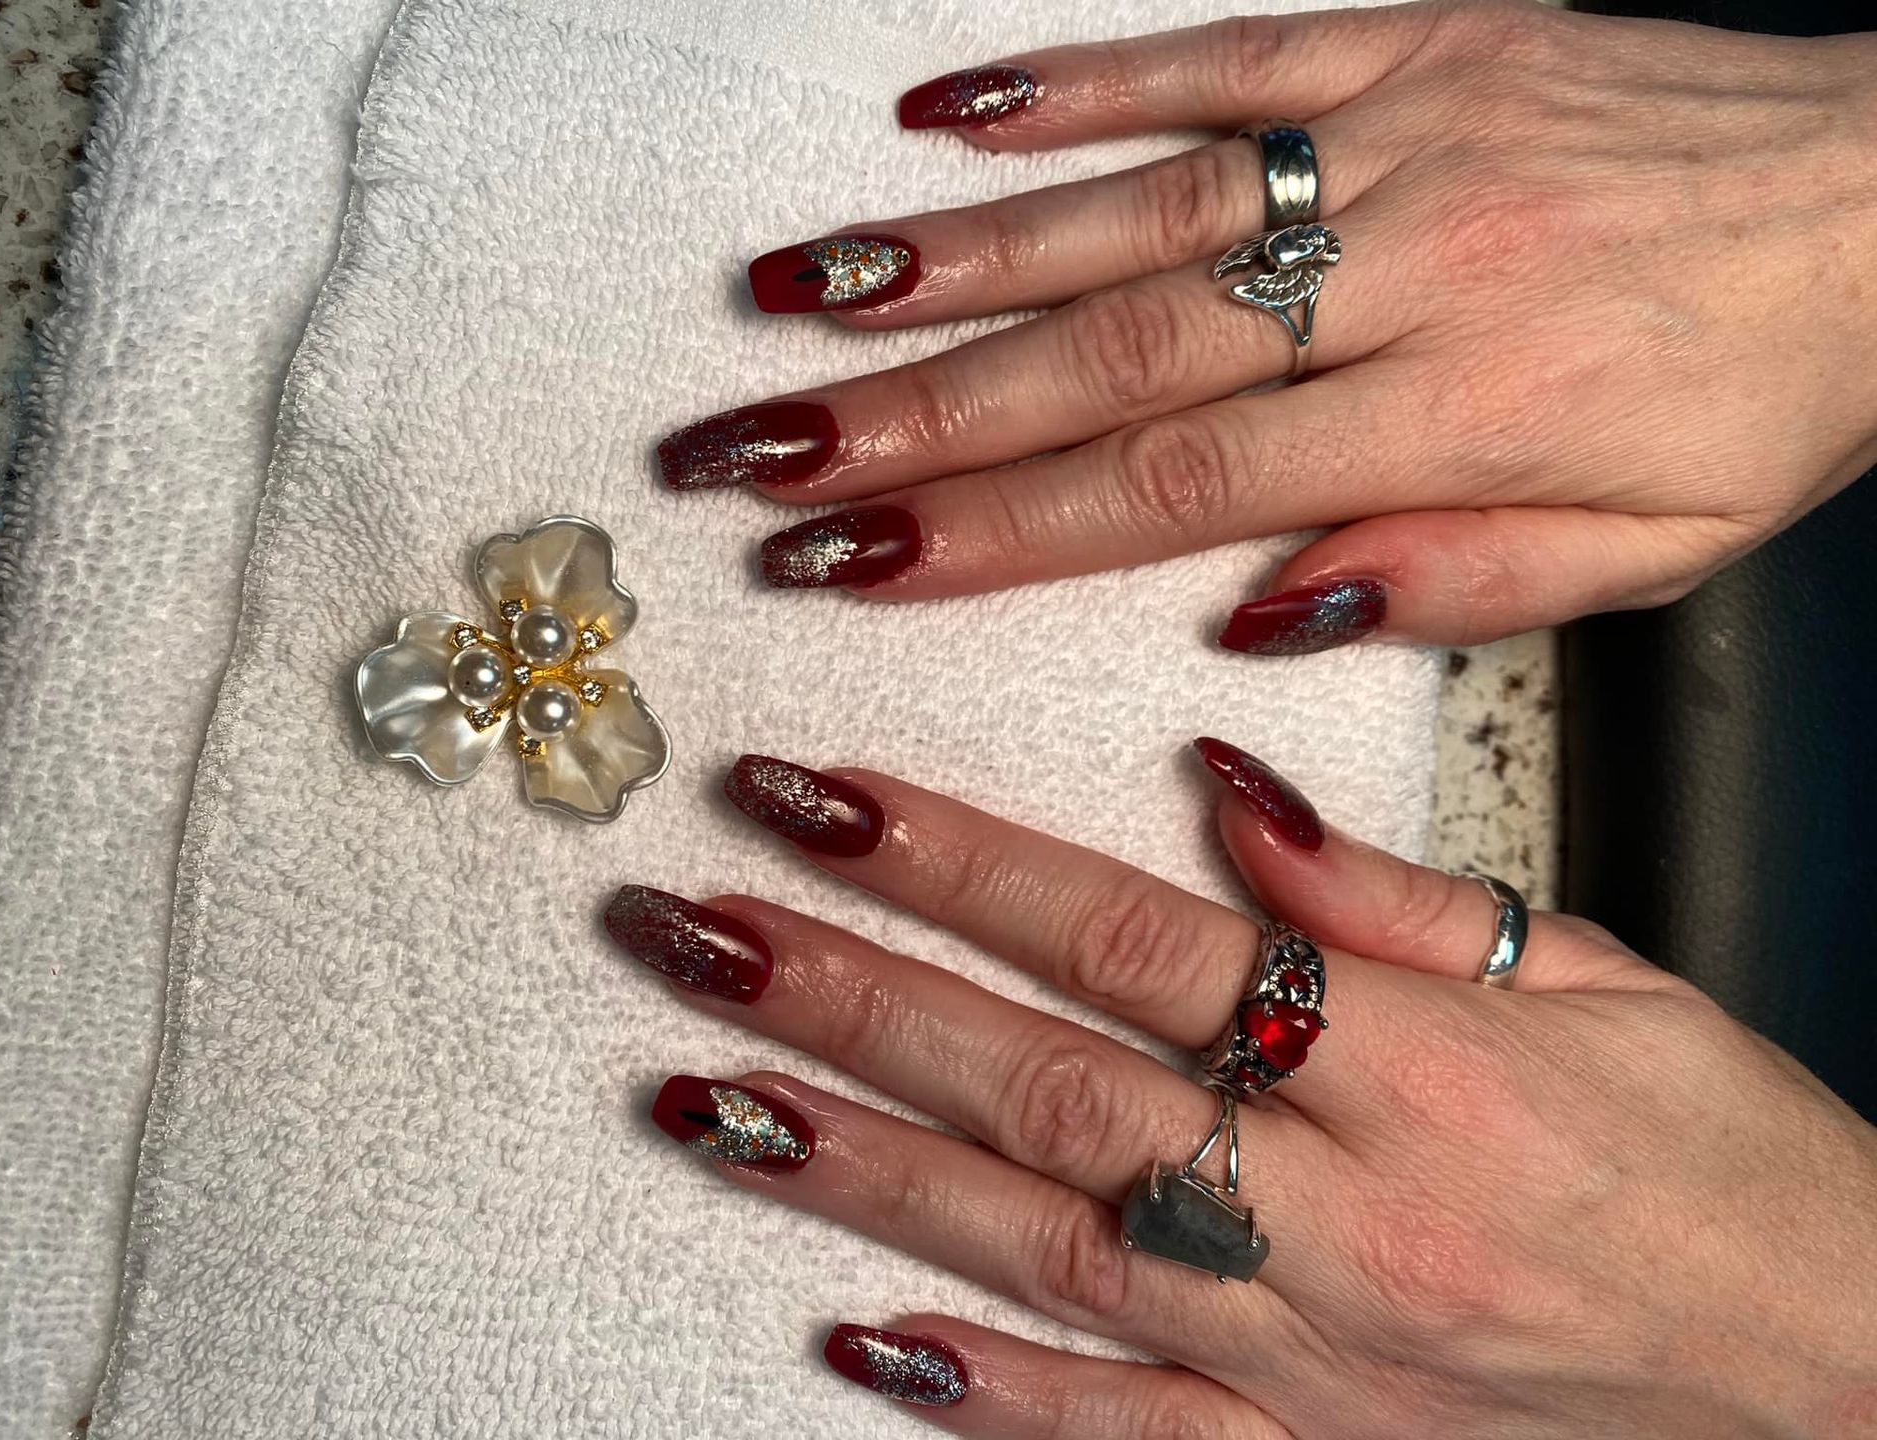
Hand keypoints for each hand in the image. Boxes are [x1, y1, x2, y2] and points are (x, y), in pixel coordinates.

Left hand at [604, 747, 1876, 1436]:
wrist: (1844, 1383)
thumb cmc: (1733, 1166)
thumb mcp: (1599, 978)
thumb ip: (1389, 894)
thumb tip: (1222, 795)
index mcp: (1418, 1069)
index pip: (1129, 937)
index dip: (953, 861)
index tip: (820, 795)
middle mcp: (1342, 1217)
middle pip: (1042, 1080)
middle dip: (844, 994)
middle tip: (688, 926)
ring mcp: (1308, 1358)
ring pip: (1038, 1244)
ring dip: (853, 1168)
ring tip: (696, 1100)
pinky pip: (1119, 1434)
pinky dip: (985, 1389)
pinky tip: (858, 1344)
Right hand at [658, 1, 1876, 651]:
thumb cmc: (1775, 389)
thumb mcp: (1651, 554)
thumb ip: (1447, 584)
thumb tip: (1250, 611)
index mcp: (1465, 408)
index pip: (1175, 488)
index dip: (997, 530)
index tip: (853, 563)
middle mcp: (1405, 263)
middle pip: (1112, 349)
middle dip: (912, 411)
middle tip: (755, 452)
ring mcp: (1395, 133)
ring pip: (1133, 202)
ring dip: (946, 259)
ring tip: (794, 305)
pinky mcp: (1407, 37)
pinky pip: (1219, 55)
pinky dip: (1074, 84)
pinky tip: (942, 112)